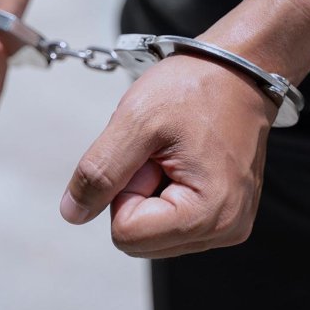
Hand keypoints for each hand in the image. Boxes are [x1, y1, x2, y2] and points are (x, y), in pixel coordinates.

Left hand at [60, 54, 277, 257]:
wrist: (237, 71)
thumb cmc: (195, 89)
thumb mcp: (135, 122)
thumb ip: (99, 172)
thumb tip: (73, 213)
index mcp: (208, 214)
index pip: (126, 234)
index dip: (122, 189)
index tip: (148, 154)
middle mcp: (224, 229)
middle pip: (138, 237)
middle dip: (134, 192)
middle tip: (159, 152)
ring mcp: (227, 224)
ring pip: (150, 231)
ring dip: (147, 190)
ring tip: (171, 153)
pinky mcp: (224, 214)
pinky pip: (168, 219)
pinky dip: (162, 190)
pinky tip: (179, 160)